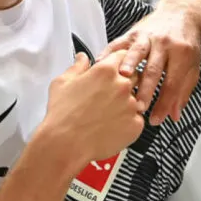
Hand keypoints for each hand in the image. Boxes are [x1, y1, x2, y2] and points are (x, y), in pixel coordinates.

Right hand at [44, 52, 145, 167]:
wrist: (66, 143)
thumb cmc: (63, 115)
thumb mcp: (63, 82)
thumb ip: (77, 66)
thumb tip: (83, 58)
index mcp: (106, 71)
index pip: (122, 56)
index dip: (118, 62)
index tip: (115, 68)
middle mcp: (122, 85)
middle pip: (134, 75)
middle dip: (124, 82)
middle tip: (108, 94)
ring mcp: (131, 105)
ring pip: (136, 99)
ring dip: (126, 103)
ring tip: (108, 113)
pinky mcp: (136, 124)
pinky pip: (137, 119)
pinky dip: (128, 121)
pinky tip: (112, 125)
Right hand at [100, 0, 200, 125]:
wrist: (181, 14)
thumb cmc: (186, 44)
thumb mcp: (192, 67)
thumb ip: (183, 92)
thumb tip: (173, 115)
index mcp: (182, 54)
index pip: (173, 83)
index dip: (164, 104)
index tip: (155, 120)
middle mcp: (164, 44)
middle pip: (154, 70)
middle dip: (146, 90)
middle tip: (139, 107)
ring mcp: (147, 37)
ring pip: (137, 53)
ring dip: (129, 66)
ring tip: (121, 81)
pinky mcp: (133, 32)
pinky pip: (119, 42)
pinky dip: (109, 53)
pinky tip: (100, 63)